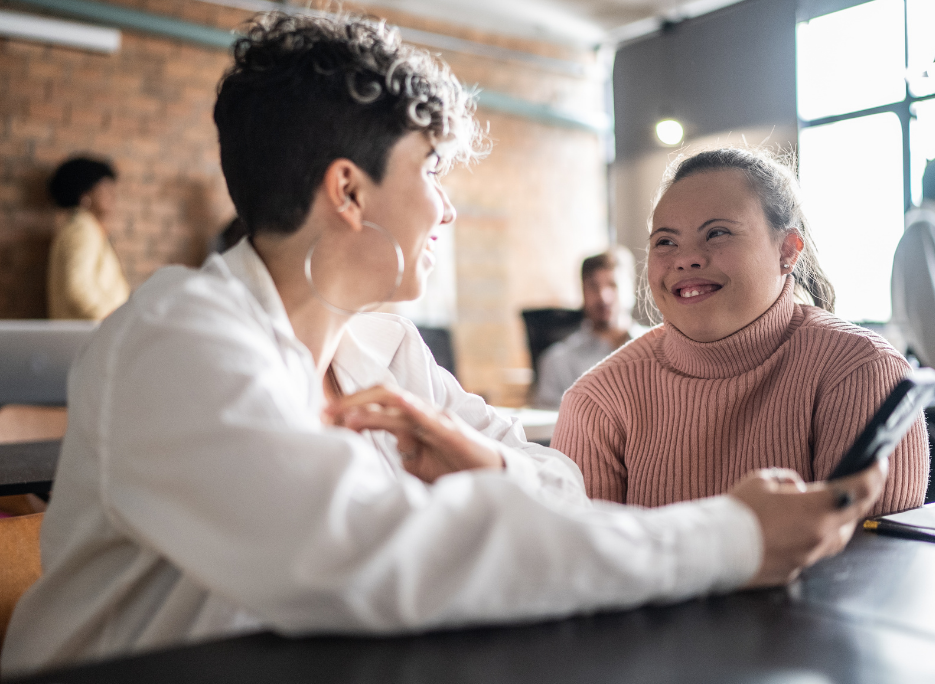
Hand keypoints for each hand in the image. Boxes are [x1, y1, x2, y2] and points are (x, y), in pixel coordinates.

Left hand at [323, 385, 503, 482]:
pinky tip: (397, 405)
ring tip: (345, 415)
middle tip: (324, 412)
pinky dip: (412, 409)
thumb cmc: (455, 467)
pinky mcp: (451, 431)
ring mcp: (437, 419)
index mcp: (410, 420)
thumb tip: (371, 455)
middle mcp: (421, 413)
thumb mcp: (416, 463)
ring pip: (399, 405)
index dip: (348, 407)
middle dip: (351, 402)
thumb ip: (397, 453)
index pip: (375, 404)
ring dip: (371, 409)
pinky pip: (430, 417)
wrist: (492, 475)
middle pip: (381, 396)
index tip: (322, 416)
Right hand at [729, 462, 886, 587]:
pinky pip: (810, 552)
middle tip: (852, 486)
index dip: (873, 474)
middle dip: (855, 500)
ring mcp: (808, 556)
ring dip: (834, 522)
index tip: (877, 464)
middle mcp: (819, 535)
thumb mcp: (761, 480)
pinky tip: (791, 532)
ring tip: (821, 510)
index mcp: (815, 508)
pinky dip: (808, 540)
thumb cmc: (737, 512)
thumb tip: (798, 488)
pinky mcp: (793, 571)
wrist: (714, 548)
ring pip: (835, 539)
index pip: (859, 489)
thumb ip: (786, 480)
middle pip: (852, 517)